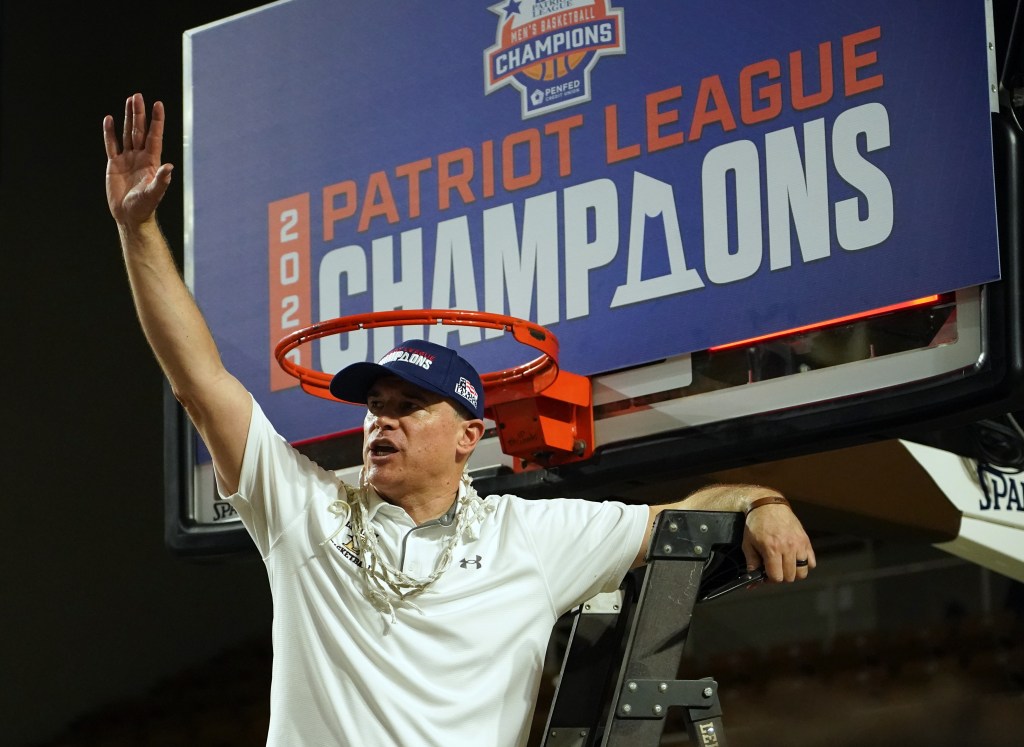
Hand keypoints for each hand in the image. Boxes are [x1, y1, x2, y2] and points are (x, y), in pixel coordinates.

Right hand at [103, 93, 172, 226]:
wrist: (129, 216)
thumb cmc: (144, 207)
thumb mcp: (153, 194)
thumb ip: (161, 181)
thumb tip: (169, 167)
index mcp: (151, 161)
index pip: (154, 136)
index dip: (156, 120)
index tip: (158, 104)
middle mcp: (140, 157)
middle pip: (139, 130)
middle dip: (139, 113)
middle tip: (138, 96)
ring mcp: (127, 159)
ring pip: (126, 133)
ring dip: (127, 117)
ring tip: (129, 100)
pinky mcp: (114, 164)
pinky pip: (111, 145)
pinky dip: (110, 133)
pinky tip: (109, 119)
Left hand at [741, 503, 815, 582]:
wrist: (768, 505)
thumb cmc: (756, 524)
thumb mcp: (747, 543)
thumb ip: (751, 564)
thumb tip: (752, 583)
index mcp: (772, 549)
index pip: (777, 577)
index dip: (770, 579)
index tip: (766, 574)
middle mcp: (788, 547)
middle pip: (790, 577)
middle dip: (781, 576)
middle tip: (775, 568)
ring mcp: (799, 544)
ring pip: (803, 572)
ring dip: (793, 572)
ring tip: (785, 564)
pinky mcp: (806, 541)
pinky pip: (811, 562)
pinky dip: (804, 564)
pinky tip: (794, 559)